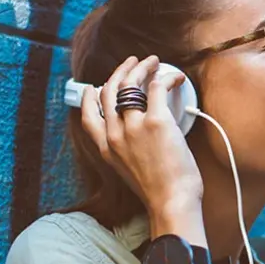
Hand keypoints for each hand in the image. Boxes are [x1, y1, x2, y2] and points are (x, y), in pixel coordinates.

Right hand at [79, 55, 203, 216]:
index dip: (90, 96)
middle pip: (109, 91)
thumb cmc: (160, 192)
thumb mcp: (130, 172)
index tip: (95, 86)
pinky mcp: (156, 121)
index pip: (88, 116)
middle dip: (120, 71)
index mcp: (106, 149)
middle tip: (132, 63)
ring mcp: (133, 127)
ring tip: (152, 61)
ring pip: (130, 84)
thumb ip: (127, 152)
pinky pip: (157, 87)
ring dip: (141, 67)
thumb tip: (140, 135)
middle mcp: (114, 135)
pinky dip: (166, 77)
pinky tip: (175, 78)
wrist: (172, 202)